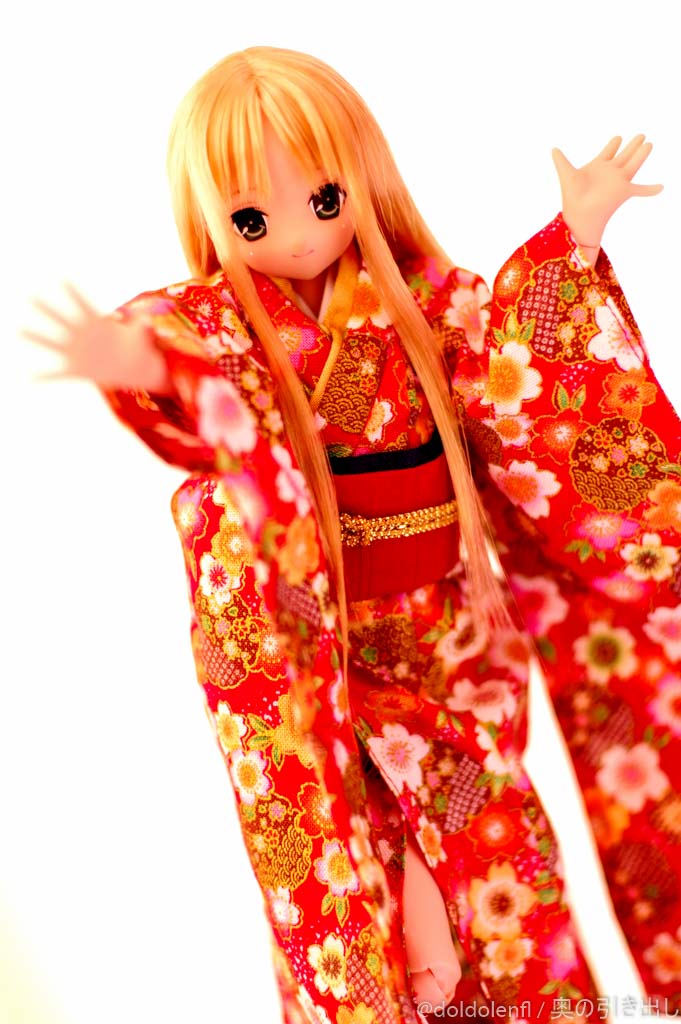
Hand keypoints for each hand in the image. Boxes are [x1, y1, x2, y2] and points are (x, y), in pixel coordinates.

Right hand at [24, 284, 168, 391]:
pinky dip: (44, 376)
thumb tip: (150, 314)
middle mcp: (81, 335)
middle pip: (61, 319)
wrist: (133, 367)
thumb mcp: (142, 333)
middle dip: (48, 310)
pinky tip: (31, 378)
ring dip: (37, 338)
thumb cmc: (136, 346)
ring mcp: (76, 352)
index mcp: (95, 322)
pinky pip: (57, 374)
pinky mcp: (77, 370)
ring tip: (20, 330)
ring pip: (52, 343)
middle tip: (33, 299)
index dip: (74, 293)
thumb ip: (143, 323)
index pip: (82, 304)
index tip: (65, 280)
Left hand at [552, 135, 662, 253]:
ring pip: (634, 163)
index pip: (608, 152)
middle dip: (632, 145)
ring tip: (649, 144)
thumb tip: (553, 148)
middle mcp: (610, 172)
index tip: (618, 137)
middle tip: (641, 135)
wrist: (579, 214)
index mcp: (598, 167)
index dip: (613, 144)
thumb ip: (561, 160)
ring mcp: (618, 181)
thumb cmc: (572, 196)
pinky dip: (651, 189)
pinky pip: (641, 189)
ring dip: (642, 154)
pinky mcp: (624, 190)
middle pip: (625, 155)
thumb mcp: (566, 173)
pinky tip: (661, 187)